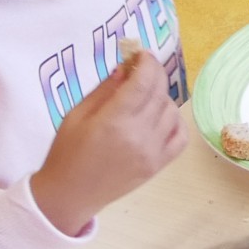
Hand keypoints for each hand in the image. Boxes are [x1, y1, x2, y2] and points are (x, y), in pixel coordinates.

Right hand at [27, 51, 187, 234]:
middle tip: (143, 69)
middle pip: (160, 94)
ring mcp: (152, 153)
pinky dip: (176, 122)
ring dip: (162, 98)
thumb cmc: (67, 152)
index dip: (147, 62)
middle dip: (154, 75)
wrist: (69, 194)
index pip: (143, 82)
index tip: (142, 54)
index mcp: (114, 121)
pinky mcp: (158, 166)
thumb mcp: (77, 115)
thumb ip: (105, 90)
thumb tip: (127, 67)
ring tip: (144, 98)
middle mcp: (138, 136)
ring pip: (172, 112)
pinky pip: (180, 137)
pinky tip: (160, 118)